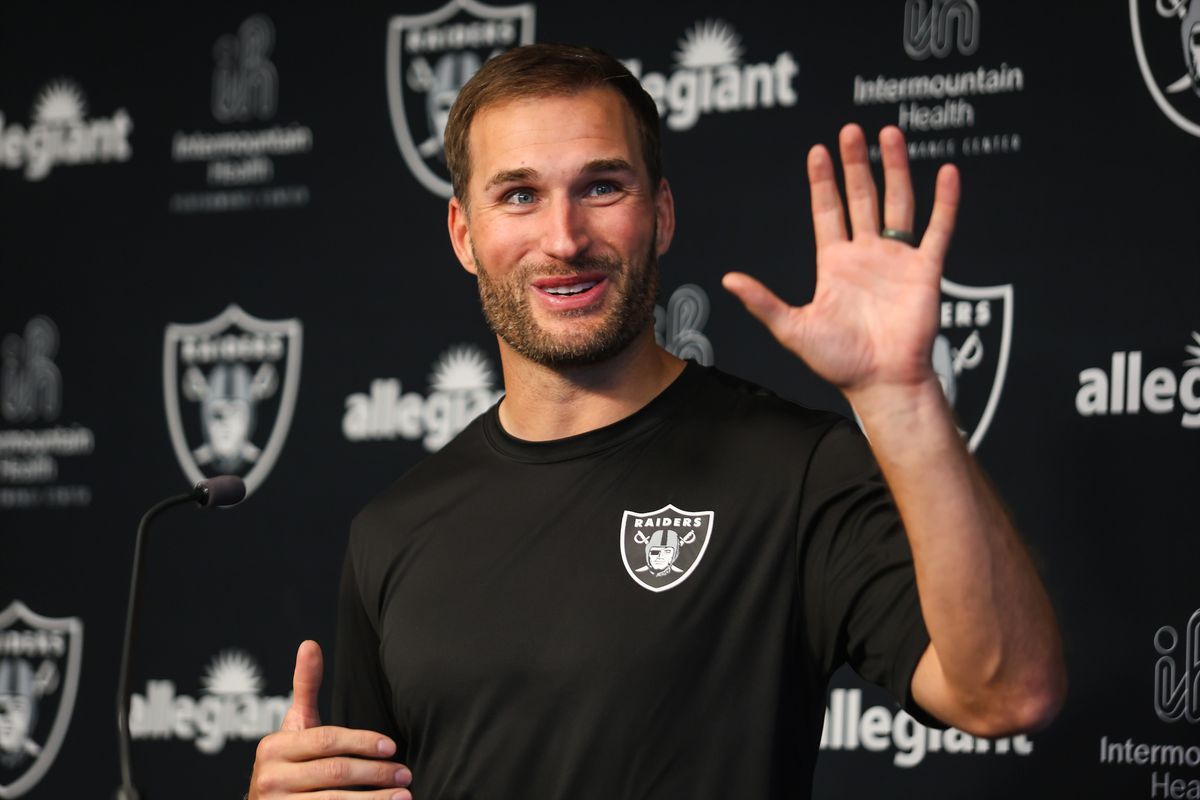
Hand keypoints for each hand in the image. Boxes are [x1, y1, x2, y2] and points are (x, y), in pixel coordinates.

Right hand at [248, 641, 411, 799]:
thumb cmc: (289, 762)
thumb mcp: (294, 725)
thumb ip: (305, 687)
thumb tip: (310, 643)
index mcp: (274, 747)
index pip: (327, 740)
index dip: (362, 742)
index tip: (392, 747)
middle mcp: (270, 778)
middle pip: (335, 771)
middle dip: (376, 772)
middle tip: (405, 773)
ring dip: (375, 799)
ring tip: (404, 794)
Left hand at [723, 124, 959, 402]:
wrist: (881, 383)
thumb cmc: (839, 362)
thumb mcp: (793, 328)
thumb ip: (763, 301)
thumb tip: (728, 279)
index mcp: (835, 264)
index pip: (827, 211)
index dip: (823, 182)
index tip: (817, 151)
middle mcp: (866, 255)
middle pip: (862, 197)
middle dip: (856, 164)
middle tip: (850, 130)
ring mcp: (897, 259)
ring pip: (898, 202)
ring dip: (895, 168)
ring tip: (889, 133)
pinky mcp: (925, 270)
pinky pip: (938, 228)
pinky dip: (944, 201)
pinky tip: (946, 171)